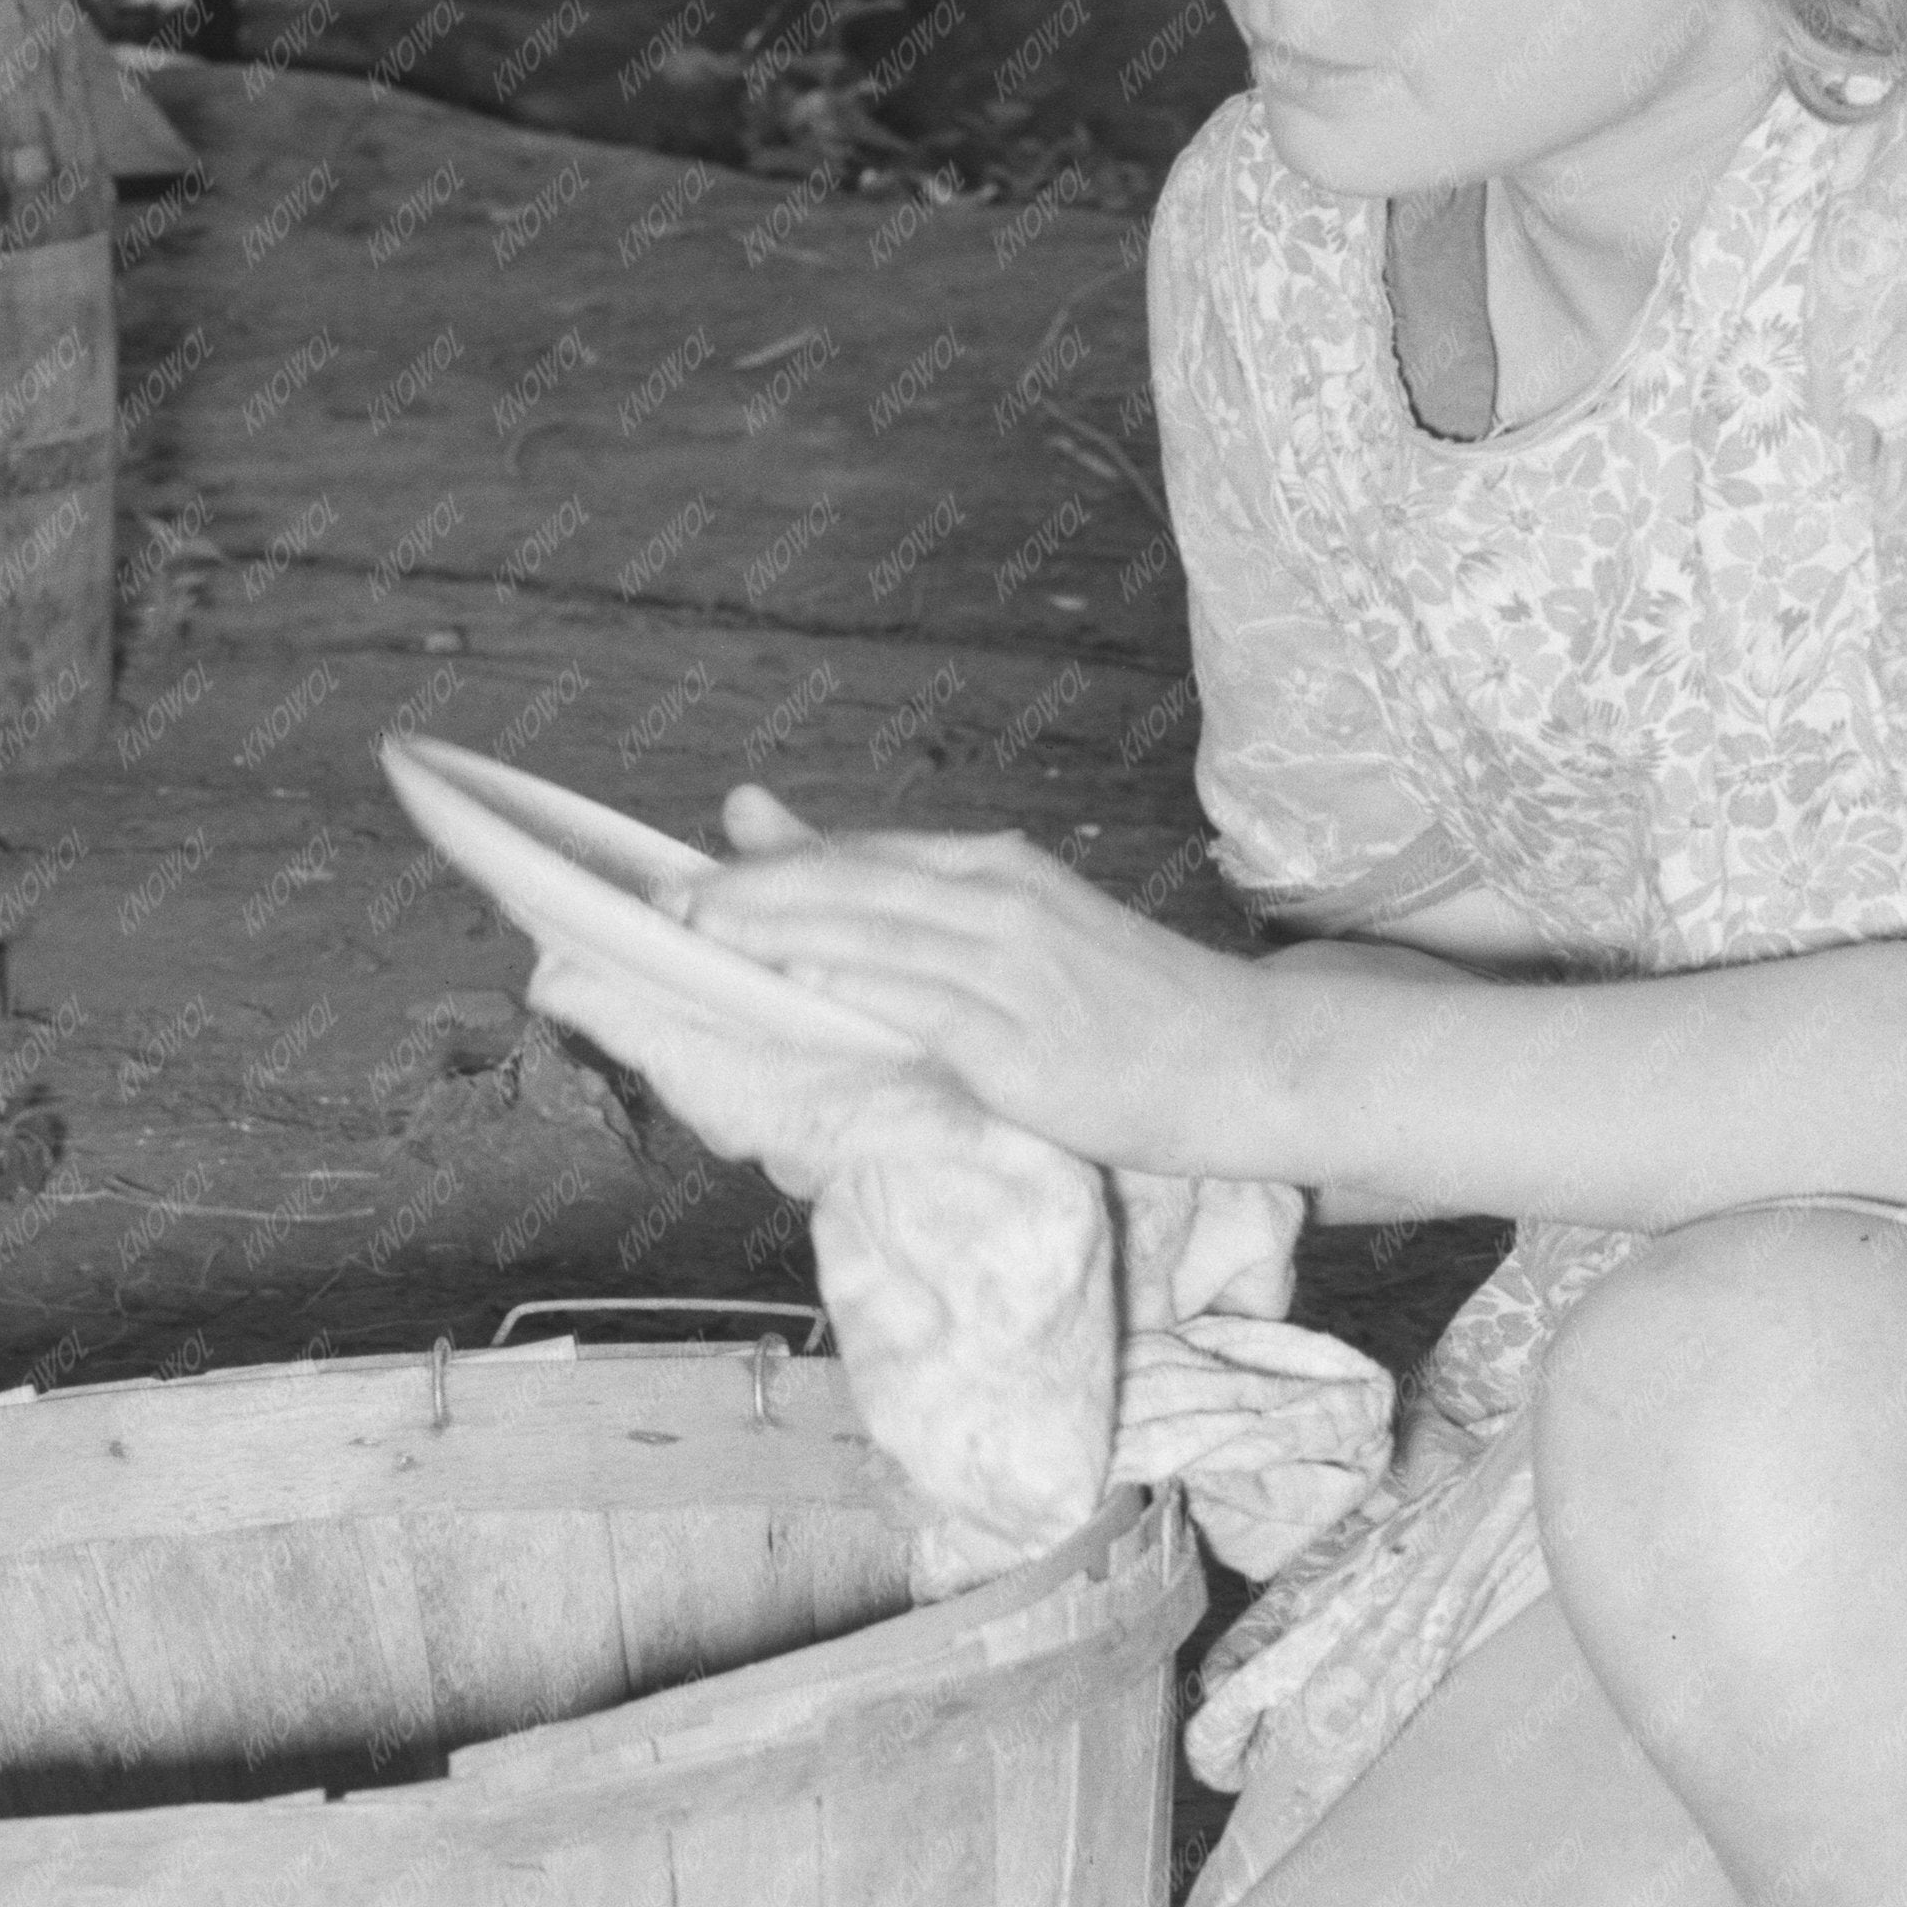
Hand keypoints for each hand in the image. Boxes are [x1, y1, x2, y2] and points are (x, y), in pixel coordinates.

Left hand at [684, 786, 1266, 1167]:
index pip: (856, 857)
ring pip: (872, 935)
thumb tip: (793, 846)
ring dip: (777, 936)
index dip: (761, 870)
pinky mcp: (1026, 1041)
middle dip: (748, 895)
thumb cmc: (1124, 1004)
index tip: (680, 884)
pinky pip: (924, 1004)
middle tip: (662, 909)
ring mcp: (1014, 969)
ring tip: (699, 942)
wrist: (1243, 1060)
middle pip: (848, 885)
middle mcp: (999, 901)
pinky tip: (799, 989)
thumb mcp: (1018, 929)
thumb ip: (908, 897)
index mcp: (995, 869)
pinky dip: (857, 989)